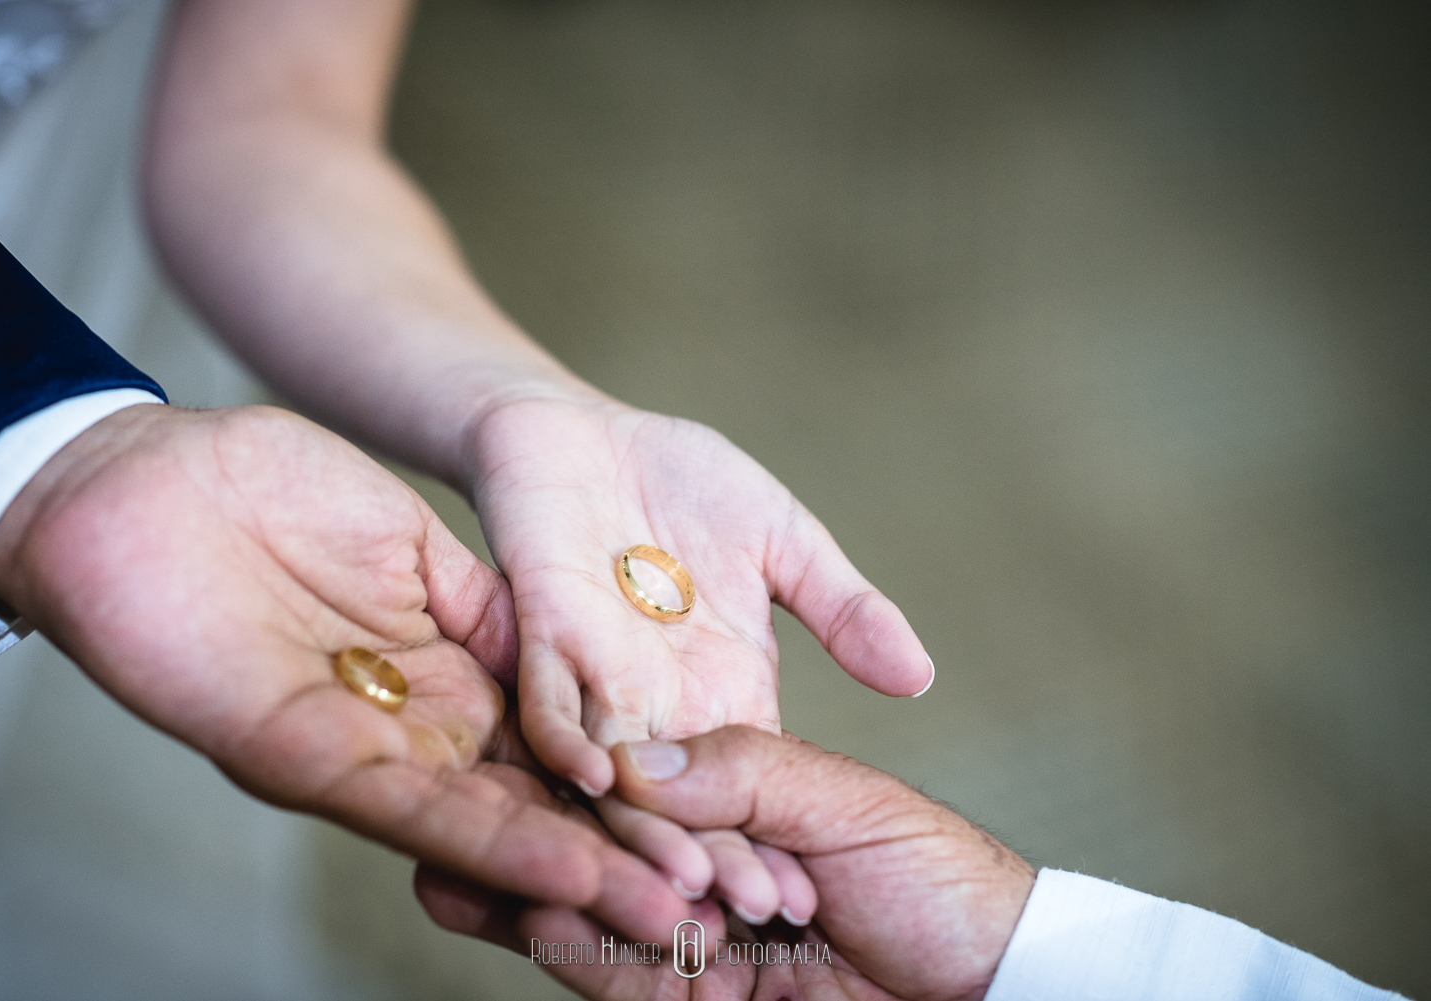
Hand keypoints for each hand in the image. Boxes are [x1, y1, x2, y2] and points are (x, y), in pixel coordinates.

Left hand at [0, 403, 689, 942]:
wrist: (147, 474)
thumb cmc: (273, 489)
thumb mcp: (419, 550)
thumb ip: (497, 613)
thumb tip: (576, 661)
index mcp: (451, 678)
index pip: (561, 752)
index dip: (640, 792)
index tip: (728, 823)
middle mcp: (416, 733)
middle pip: (538, 811)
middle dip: (630, 861)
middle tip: (729, 910)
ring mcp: (362, 752)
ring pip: (487, 830)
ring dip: (580, 877)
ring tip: (671, 915)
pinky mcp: (299, 757)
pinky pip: (410, 809)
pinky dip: (494, 844)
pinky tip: (567, 870)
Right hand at [416, 726, 1033, 1000]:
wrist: (1003, 989)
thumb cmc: (945, 881)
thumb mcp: (846, 806)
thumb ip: (746, 776)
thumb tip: (638, 767)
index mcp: (742, 808)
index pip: (641, 786)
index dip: (573, 767)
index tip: (509, 735)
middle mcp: (708, 871)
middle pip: (598, 850)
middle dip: (524, 835)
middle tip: (443, 813)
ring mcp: (704, 942)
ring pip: (597, 915)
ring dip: (529, 893)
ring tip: (455, 869)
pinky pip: (630, 978)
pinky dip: (582, 953)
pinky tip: (531, 922)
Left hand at [467, 392, 934, 919]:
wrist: (585, 431)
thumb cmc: (684, 480)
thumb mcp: (785, 539)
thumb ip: (842, 606)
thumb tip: (918, 677)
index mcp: (723, 690)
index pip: (753, 789)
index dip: (772, 845)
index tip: (805, 903)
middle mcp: (660, 702)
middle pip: (684, 803)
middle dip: (708, 863)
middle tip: (740, 924)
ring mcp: (599, 675)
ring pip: (617, 774)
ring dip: (642, 830)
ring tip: (673, 884)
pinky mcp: (543, 636)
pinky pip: (549, 703)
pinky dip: (567, 742)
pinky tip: (588, 778)